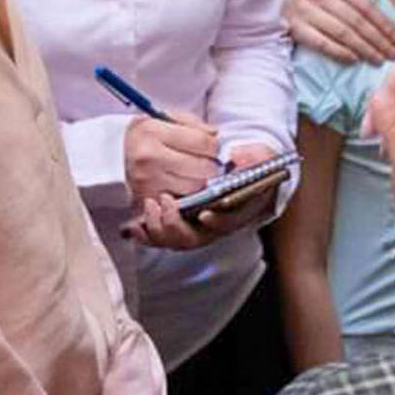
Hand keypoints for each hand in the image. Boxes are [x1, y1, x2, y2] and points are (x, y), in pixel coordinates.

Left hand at [122, 145, 282, 248]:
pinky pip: (159, 238)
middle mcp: (215, 223)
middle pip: (195, 238)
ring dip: (161, 227)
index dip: (217, 222)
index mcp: (239, 209)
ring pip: (175, 240)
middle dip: (178, 224)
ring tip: (152, 203)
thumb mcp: (259, 154)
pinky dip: (147, 234)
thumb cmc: (248, 162)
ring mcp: (195, 226)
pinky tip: (135, 225)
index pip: (227, 223)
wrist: (239, 166)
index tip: (205, 213)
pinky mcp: (177, 222)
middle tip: (166, 200)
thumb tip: (238, 157)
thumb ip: (254, 156)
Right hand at [125, 111, 219, 200]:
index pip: (202, 142)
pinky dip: (187, 193)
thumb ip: (192, 124)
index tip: (213, 147)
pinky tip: (182, 184)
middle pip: (203, 168)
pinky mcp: (148, 199)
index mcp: (152, 131)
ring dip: (201, 181)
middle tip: (207, 161)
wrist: (110, 157)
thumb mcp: (163, 118)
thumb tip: (216, 136)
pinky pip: (182, 200)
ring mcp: (148, 182)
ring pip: (196, 187)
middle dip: (211, 165)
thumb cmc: (142, 136)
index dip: (215, 145)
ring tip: (193, 172)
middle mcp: (149, 157)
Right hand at [286, 0, 394, 63]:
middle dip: (378, 40)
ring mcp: (306, 11)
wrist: (282, 9)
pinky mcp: (296, 28)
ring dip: (364, 49)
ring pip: (342, 33)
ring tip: (378, 60)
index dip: (383, 23)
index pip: (365, 5)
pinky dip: (340, 53)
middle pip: (356, 21)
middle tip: (392, 54)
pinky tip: (354, 60)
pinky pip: (322, 43)